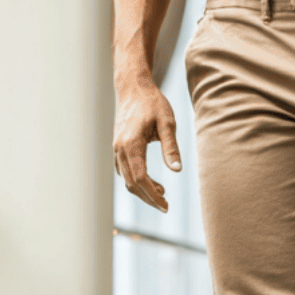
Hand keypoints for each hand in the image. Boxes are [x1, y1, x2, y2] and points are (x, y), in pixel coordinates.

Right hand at [112, 77, 181, 211]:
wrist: (133, 88)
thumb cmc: (152, 103)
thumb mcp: (167, 123)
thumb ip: (171, 147)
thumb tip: (177, 170)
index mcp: (131, 144)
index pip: (140, 178)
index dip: (153, 195)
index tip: (166, 205)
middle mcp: (120, 149)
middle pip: (132, 183)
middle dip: (148, 198)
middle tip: (166, 207)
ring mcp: (117, 148)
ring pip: (127, 179)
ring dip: (142, 191)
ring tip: (162, 194)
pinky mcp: (118, 147)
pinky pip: (124, 170)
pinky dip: (136, 180)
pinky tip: (151, 182)